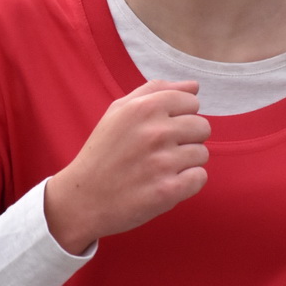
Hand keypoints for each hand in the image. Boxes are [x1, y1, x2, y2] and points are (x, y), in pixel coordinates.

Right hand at [44, 80, 210, 254]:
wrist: (83, 198)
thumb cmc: (103, 152)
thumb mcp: (119, 111)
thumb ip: (156, 91)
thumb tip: (194, 87)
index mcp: (144, 108)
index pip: (192, 101)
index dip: (181, 116)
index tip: (162, 129)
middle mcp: (155, 132)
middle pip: (202, 127)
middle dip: (187, 139)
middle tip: (162, 151)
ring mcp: (162, 162)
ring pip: (202, 154)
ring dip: (186, 162)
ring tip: (160, 169)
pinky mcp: (168, 190)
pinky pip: (200, 178)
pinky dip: (187, 183)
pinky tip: (165, 183)